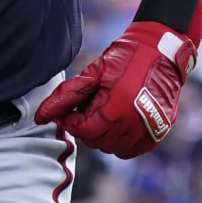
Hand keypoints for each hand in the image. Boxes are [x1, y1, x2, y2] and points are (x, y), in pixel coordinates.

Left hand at [35, 23, 196, 158]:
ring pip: (112, 148)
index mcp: (114, 109)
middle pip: (96, 142)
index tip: (72, 108)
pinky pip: (130, 150)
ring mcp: (148, 132)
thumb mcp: (92, 74)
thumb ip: (65, 97)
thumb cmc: (124, 58)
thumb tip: (40, 117)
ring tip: (105, 111)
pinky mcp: (157, 134)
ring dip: (103, 135)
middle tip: (89, 106)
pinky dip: (120, 141)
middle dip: (86, 126)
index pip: (82, 130)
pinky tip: (118, 121)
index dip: (72, 120)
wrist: (161, 51)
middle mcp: (132, 125)